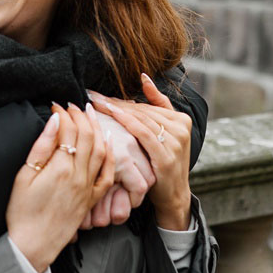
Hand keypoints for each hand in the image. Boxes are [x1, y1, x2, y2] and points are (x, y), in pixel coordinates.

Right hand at [7, 104, 112, 272]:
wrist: (33, 244)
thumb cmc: (22, 212)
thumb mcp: (24, 177)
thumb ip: (41, 148)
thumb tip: (54, 122)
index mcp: (60, 168)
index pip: (68, 130)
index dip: (63, 114)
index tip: (56, 106)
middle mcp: (78, 175)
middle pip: (87, 136)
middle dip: (81, 116)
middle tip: (74, 104)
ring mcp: (88, 187)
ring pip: (101, 150)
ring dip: (97, 128)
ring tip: (91, 113)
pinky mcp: (91, 198)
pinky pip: (107, 173)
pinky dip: (110, 154)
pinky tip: (108, 141)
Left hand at [90, 74, 194, 229]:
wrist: (173, 195)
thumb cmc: (162, 163)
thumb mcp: (163, 134)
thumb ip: (157, 105)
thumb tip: (144, 78)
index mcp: (181, 119)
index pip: (145, 105)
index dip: (121, 99)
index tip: (99, 93)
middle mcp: (180, 128)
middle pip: (141, 111)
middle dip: (114, 102)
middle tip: (91, 94)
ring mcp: (175, 142)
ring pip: (141, 119)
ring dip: (116, 109)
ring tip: (96, 102)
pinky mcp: (166, 156)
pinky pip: (143, 133)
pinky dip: (127, 122)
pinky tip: (112, 114)